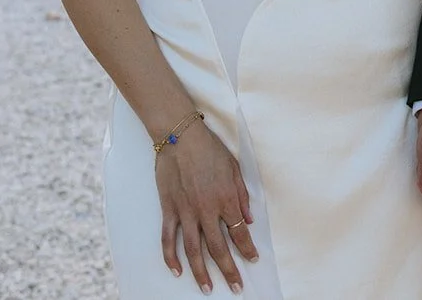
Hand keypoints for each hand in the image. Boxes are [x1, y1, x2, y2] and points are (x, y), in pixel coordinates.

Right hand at [155, 118, 259, 292]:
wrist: (180, 136)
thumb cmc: (209, 149)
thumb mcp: (234, 168)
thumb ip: (242, 195)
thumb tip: (248, 219)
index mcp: (225, 199)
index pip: (239, 232)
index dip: (247, 249)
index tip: (253, 260)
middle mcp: (206, 210)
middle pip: (219, 248)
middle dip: (229, 270)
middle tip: (235, 287)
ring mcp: (185, 212)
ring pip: (194, 250)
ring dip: (201, 272)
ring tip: (207, 288)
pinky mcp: (169, 210)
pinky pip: (168, 239)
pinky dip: (171, 257)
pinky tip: (177, 270)